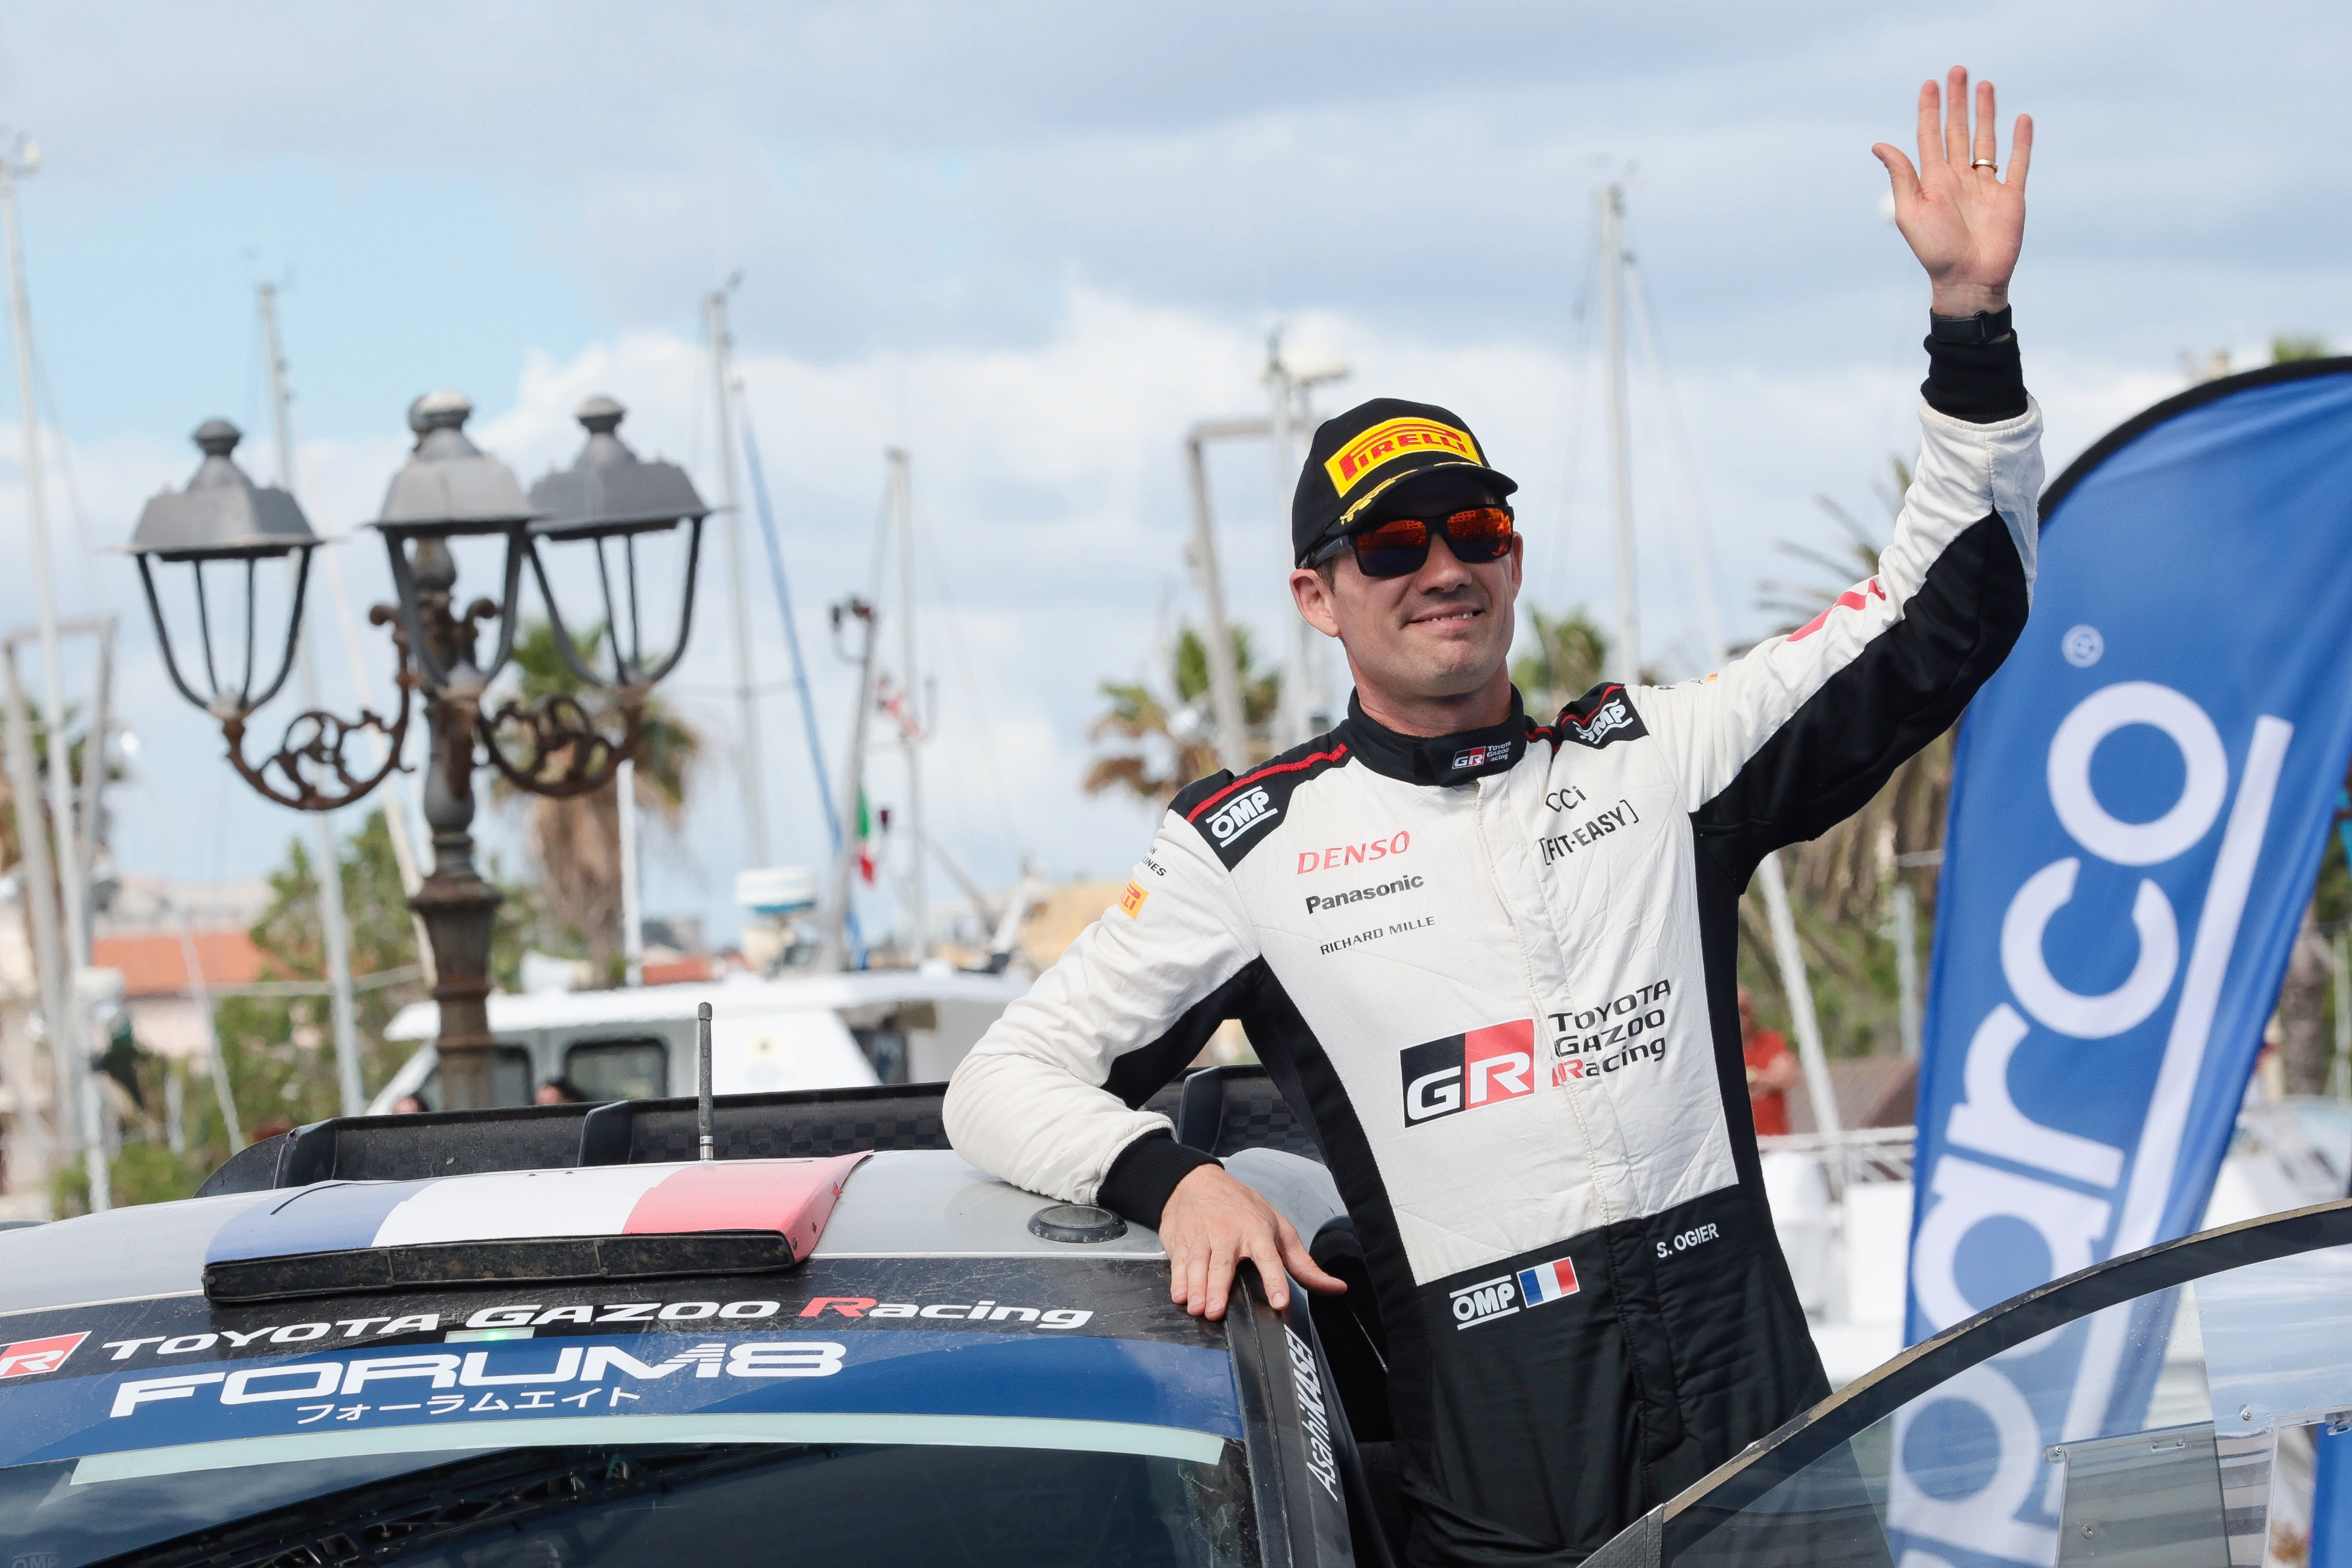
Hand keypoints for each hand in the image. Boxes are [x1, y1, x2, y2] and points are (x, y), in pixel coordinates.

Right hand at [1158, 1163, 1346, 1319]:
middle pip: (1224, 1265)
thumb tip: (1335, 1288)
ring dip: (1196, 1288)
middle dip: (1219, 1287)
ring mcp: (1201, 1237)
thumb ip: (1303, 1264)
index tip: (1280, 1301)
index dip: (1275, 1280)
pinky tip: (1180, 1294)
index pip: (1269, 1258)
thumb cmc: (1241, 1206)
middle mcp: (1228, 1234)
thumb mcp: (1278, 1227)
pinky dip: (1177, 1280)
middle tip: (1216, 1310)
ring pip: (1198, 1265)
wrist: (1195, 1182)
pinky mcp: (1180, 1242)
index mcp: (1257, 1231)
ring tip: (1197, 1307)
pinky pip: (1178, 1263)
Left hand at [1873, 66, 2031, 316]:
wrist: (1967, 280)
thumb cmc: (1933, 251)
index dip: (1929, 110)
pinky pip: (2017, 162)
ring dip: (1986, 113)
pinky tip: (2021, 119)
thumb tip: (1879, 144)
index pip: (1930, 136)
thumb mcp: (1910, 211)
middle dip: (1957, 102)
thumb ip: (1901, 175)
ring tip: (1985, 85)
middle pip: (1958, 131)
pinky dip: (2022, 141)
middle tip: (1957, 71)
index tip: (1929, 84)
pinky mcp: (2010, 197)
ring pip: (1986, 140)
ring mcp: (1986, 186)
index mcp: (1933, 181)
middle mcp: (1959, 179)